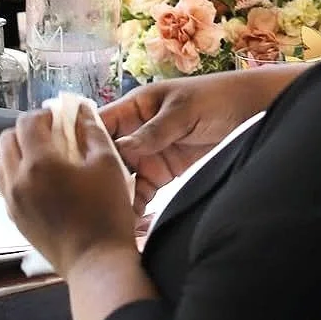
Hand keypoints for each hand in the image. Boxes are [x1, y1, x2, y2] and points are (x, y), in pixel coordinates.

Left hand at [0, 107, 135, 277]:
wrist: (96, 262)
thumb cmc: (107, 213)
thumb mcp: (108, 164)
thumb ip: (92, 132)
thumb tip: (82, 112)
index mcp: (39, 164)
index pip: (26, 123)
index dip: (43, 114)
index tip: (59, 118)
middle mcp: (17, 180)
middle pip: (7, 139)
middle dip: (28, 131)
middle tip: (52, 134)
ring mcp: (12, 201)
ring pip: (1, 162)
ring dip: (18, 152)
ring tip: (44, 158)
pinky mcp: (14, 218)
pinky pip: (5, 186)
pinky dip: (17, 175)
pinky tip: (42, 182)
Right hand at [100, 69, 300, 213]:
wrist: (253, 112)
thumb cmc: (217, 98)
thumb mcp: (184, 110)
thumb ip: (155, 130)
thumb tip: (122, 148)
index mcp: (137, 107)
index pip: (101, 123)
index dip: (84, 140)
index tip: (68, 164)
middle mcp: (137, 132)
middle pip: (106, 155)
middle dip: (96, 176)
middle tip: (86, 202)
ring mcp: (150, 154)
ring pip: (122, 177)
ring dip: (114, 194)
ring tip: (104, 216)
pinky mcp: (164, 174)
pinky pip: (142, 191)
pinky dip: (135, 205)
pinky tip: (128, 221)